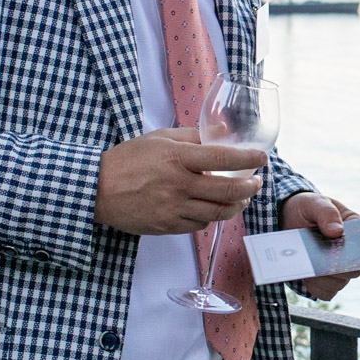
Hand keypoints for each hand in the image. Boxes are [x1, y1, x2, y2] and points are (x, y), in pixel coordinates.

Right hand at [94, 128, 264, 236]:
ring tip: (243, 198)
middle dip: (250, 187)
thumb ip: (193, 135)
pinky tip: (214, 207)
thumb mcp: (159, 138)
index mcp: (177, 158)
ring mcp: (173, 208)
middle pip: (228, 190)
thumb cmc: (128, 160)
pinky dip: (212, 216)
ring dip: (236, 205)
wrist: (97, 190)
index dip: (247, 159)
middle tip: (257, 182)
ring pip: (218, 212)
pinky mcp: (168, 226)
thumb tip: (223, 132)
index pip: (222, 157)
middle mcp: (178, 185)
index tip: (262, 158)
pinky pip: (200, 224)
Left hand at [280, 191, 359, 298]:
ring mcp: (338, 268)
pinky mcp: (324, 280)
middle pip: (354, 270)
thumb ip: (326, 213)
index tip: (341, 253)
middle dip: (335, 268)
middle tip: (317, 260)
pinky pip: (325, 292)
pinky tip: (303, 275)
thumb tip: (338, 231)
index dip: (359, 253)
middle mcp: (350, 252)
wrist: (284, 219)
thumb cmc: (305, 208)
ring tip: (306, 266)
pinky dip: (314, 287)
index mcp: (355, 229)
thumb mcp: (313, 203)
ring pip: (339, 284)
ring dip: (322, 278)